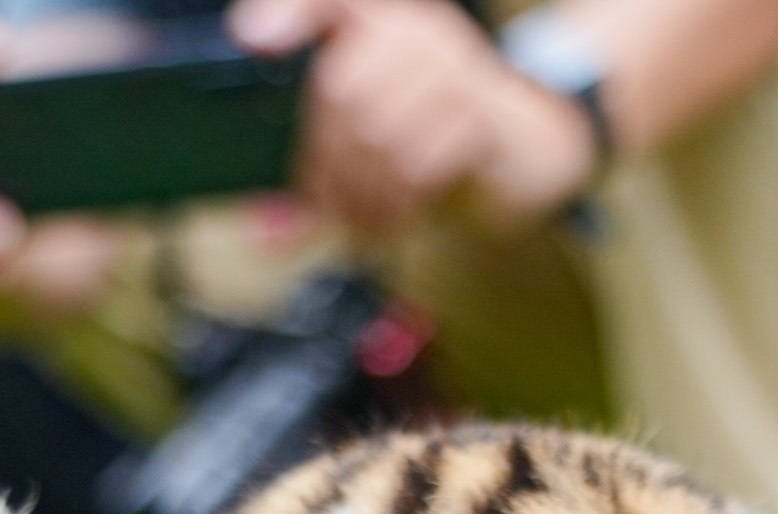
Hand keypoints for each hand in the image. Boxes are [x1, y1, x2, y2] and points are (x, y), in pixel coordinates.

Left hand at [228, 0, 599, 235]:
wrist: (525, 140)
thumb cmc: (434, 130)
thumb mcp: (375, 130)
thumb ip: (325, 160)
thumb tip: (273, 228)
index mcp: (379, 20)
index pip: (328, 1)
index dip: (290, 13)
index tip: (252, 36)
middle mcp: (417, 29)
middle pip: (342, 91)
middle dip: (328, 164)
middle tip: (326, 208)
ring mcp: (454, 64)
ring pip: (379, 134)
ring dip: (362, 194)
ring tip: (359, 224)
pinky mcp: (481, 110)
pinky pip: (420, 162)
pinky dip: (397, 204)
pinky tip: (391, 221)